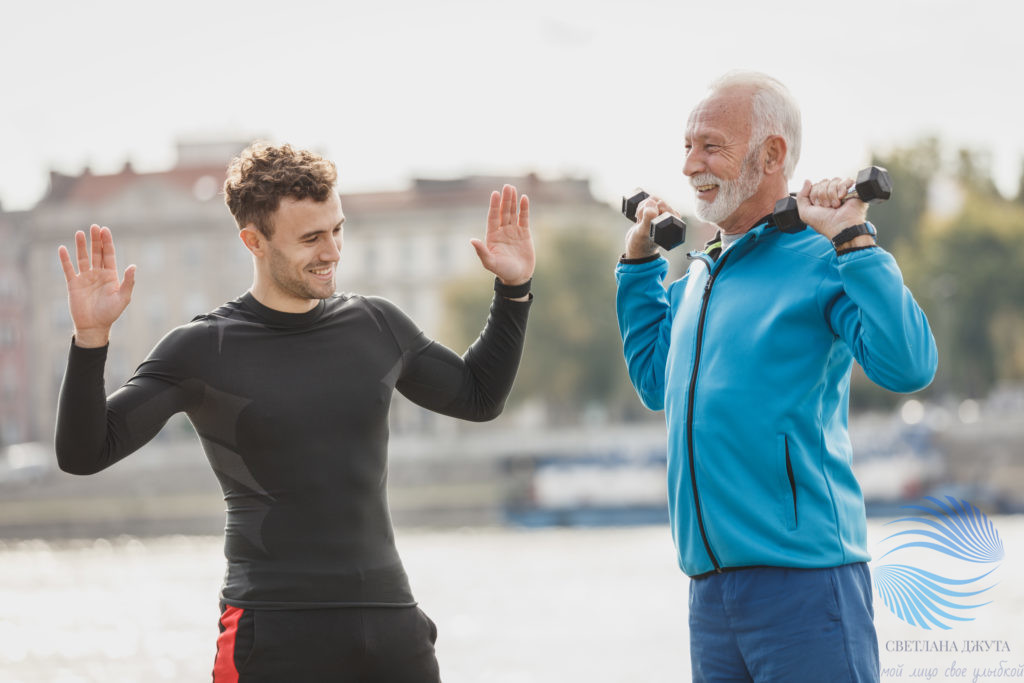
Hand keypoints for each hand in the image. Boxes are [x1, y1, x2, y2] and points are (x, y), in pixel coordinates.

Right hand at [57, 224, 135, 347]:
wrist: (94, 326)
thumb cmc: (111, 313)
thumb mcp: (123, 298)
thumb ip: (128, 281)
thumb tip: (133, 266)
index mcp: (111, 275)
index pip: (109, 254)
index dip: (107, 242)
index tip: (105, 230)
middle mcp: (98, 274)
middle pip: (96, 253)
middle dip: (96, 240)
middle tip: (94, 226)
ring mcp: (85, 278)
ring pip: (83, 258)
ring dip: (81, 246)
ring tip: (80, 233)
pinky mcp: (73, 284)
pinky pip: (68, 269)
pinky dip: (65, 259)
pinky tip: (62, 248)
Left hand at [471, 184, 534, 286]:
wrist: (518, 277)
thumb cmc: (502, 271)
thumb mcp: (490, 262)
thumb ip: (482, 251)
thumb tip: (472, 240)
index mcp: (492, 236)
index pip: (493, 217)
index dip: (494, 206)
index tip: (495, 194)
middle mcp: (502, 231)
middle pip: (503, 212)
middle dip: (505, 200)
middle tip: (506, 186)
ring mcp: (513, 231)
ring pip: (512, 212)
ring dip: (513, 201)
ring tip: (512, 188)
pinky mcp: (524, 233)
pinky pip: (524, 218)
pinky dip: (524, 209)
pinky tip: (524, 198)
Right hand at [624, 194, 676, 258]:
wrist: (636, 247)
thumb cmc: (641, 243)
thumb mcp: (643, 232)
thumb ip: (648, 218)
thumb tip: (651, 203)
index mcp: (674, 222)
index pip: (661, 205)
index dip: (650, 212)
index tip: (647, 225)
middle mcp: (672, 217)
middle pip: (655, 200)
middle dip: (645, 211)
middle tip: (643, 224)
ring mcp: (664, 214)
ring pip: (650, 200)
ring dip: (642, 210)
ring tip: (641, 222)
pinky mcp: (657, 211)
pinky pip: (647, 201)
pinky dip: (640, 208)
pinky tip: (641, 219)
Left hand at [795, 177, 868, 238]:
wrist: (840, 227)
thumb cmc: (824, 223)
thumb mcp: (805, 212)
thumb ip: (801, 196)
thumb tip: (807, 181)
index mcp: (821, 198)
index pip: (815, 185)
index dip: (814, 195)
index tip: (818, 207)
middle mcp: (832, 194)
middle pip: (823, 182)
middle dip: (822, 195)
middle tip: (827, 207)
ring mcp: (843, 191)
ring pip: (834, 181)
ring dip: (831, 195)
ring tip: (835, 206)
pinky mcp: (854, 189)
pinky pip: (846, 180)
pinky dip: (842, 189)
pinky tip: (842, 198)